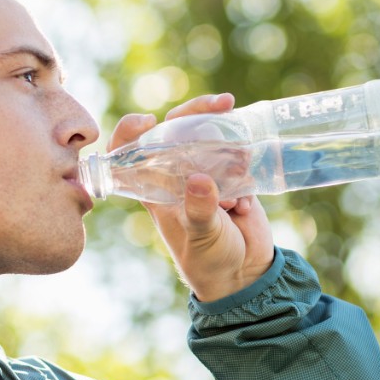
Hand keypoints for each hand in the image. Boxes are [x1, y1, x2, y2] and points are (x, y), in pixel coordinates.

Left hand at [109, 94, 274, 302]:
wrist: (244, 275)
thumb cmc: (209, 261)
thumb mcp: (201, 237)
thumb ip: (199, 211)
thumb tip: (199, 180)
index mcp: (155, 187)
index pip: (132, 150)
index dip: (132, 130)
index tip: (147, 120)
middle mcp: (178, 175)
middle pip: (178, 129)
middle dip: (198, 111)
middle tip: (223, 104)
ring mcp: (207, 172)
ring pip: (212, 137)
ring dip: (230, 140)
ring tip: (242, 162)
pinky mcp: (235, 177)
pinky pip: (239, 156)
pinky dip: (247, 166)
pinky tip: (246, 201)